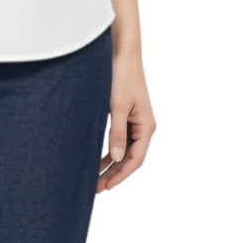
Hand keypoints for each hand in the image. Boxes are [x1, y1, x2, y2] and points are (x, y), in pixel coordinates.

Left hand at [98, 47, 155, 193]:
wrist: (122, 54)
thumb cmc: (121, 77)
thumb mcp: (116, 107)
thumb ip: (116, 133)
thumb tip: (116, 159)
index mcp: (147, 126)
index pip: (135, 159)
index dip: (121, 175)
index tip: (106, 186)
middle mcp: (144, 126)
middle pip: (130, 158)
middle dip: (114, 174)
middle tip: (97, 188)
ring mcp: (136, 122)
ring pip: (124, 151)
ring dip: (111, 165)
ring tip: (96, 179)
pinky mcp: (127, 116)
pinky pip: (120, 140)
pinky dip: (110, 151)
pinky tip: (98, 160)